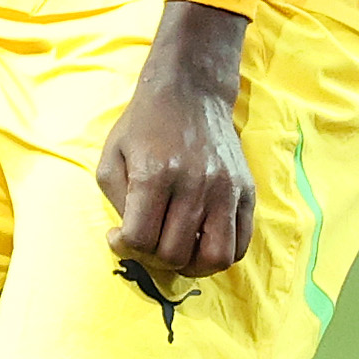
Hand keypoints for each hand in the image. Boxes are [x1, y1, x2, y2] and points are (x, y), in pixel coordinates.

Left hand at [93, 0, 253, 278]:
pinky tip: (201, 241)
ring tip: (177, 252)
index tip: (119, 235)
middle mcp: (194, 184)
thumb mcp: (112, 156)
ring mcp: (225, 189)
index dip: (123, 246)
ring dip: (191, 266)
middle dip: (152, 256)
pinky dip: (220, 254)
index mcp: (155, 175)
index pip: (140, 239)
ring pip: (215, 258)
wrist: (191, 91)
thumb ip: (117, 203)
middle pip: (174, 253)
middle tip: (147, 240)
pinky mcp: (246, 191)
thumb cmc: (144, 125)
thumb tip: (131, 241)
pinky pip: (240, 243)